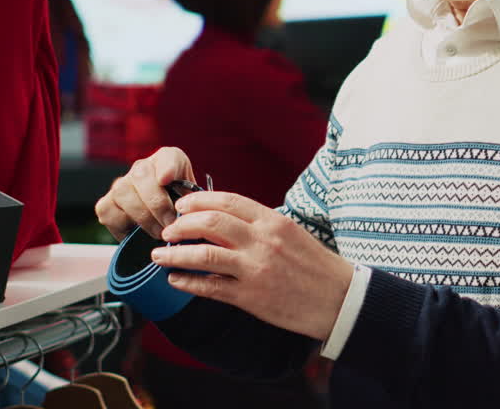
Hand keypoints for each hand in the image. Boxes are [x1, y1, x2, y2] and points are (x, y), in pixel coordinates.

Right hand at [94, 147, 195, 240]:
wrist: (163, 223)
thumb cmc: (181, 210)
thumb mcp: (193, 202)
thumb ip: (193, 202)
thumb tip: (190, 215)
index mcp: (169, 160)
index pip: (168, 156)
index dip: (167, 167)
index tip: (166, 180)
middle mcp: (142, 167)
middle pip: (141, 174)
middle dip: (157, 204)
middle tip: (170, 224)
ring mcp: (121, 183)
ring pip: (123, 192)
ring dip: (143, 217)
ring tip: (158, 232)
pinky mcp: (106, 203)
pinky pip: (107, 211)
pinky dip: (122, 225)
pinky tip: (136, 233)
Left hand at [152, 191, 353, 341]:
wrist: (339, 299)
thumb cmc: (316, 266)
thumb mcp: (291, 233)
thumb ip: (260, 225)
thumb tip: (225, 221)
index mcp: (273, 221)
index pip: (227, 201)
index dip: (198, 200)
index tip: (182, 205)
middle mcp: (262, 241)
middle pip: (210, 223)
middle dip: (181, 225)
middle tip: (168, 230)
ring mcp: (256, 269)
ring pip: (204, 255)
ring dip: (175, 253)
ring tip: (160, 255)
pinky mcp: (251, 297)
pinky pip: (210, 288)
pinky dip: (188, 282)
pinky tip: (175, 280)